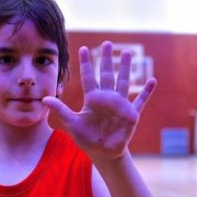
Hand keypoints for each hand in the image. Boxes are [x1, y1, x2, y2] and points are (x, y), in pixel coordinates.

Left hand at [43, 41, 155, 160]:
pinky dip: (146, 91)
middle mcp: (106, 98)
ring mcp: (120, 104)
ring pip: (123, 82)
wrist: (102, 153)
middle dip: (106, 59)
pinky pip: (140, 100)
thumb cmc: (86, 138)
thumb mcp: (72, 123)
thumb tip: (44, 99)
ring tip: (127, 53)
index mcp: (92, 99)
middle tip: (107, 43)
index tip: (83, 48)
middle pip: (106, 74)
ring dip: (125, 68)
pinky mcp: (131, 114)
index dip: (85, 63)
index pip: (87, 77)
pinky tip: (152, 80)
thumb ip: (60, 109)